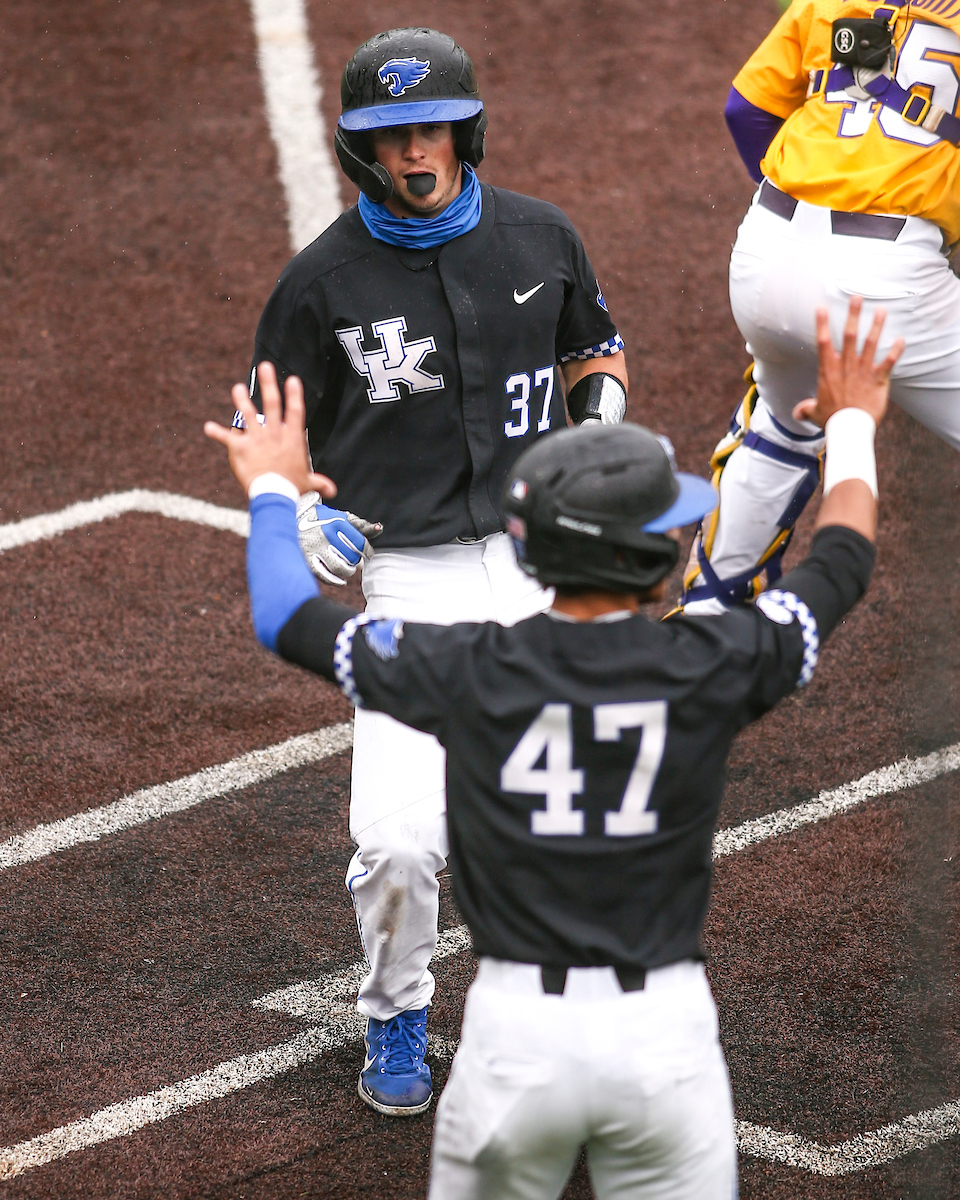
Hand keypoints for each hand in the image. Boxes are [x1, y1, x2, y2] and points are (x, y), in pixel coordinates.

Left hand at [204, 362, 336, 499]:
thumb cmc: (291, 487)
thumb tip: (332, 490)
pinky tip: (207, 427)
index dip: (295, 394)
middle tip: (264, 366)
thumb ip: (319, 482)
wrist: (274, 493)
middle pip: (272, 403)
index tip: (293, 379)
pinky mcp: (240, 447)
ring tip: (237, 388)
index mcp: (292, 439)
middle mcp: (274, 434)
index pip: (295, 411)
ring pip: (247, 413)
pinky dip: (216, 433)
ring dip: (241, 399)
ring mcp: (256, 439)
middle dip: (268, 383)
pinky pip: (226, 438)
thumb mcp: (307, 483)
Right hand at [296, 492, 381, 585]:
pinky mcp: (305, 558)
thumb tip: (380, 529)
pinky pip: (323, 575)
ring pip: (339, 567)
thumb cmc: (326, 519)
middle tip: (355, 560)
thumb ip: (362, 525)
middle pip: (350, 556)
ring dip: (348, 571)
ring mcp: (314, 547)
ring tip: (348, 570)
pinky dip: (335, 581)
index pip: (359, 542)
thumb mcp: (344, 518)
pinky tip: (341, 582)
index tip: (368, 553)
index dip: (367, 550)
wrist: (296, 517)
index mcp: (337, 523)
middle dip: (356, 560)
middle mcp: (325, 534)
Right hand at [792, 296, 903, 428]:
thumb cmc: (831, 421)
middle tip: (856, 297)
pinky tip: (901, 339)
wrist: (849, 429)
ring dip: (876, 325)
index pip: (823, 342)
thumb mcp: (814, 414)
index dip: (821, 324)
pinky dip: (895, 351)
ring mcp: (862, 371)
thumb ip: (806, 409)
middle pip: (849, 335)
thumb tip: (796, 412)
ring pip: (870, 343)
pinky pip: (888, 362)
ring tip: (880, 310)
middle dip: (853, 315)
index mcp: (828, 370)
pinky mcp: (878, 379)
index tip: (821, 307)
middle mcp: (845, 366)